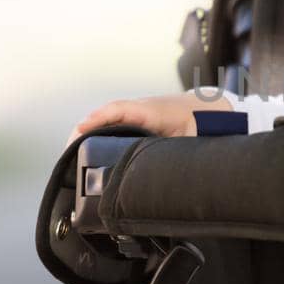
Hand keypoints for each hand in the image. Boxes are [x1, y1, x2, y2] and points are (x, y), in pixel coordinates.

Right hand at [65, 92, 220, 145]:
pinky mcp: (142, 118)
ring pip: (111, 117)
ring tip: (72, 148)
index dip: (98, 119)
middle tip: (68, 147)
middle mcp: (144, 108)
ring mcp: (142, 111)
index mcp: (154, 111)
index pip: (120, 110)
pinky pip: (118, 120)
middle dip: (86, 127)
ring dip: (92, 129)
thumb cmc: (205, 124)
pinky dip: (102, 129)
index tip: (81, 130)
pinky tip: (91, 143)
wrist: (216, 109)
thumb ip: (178, 153)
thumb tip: (166, 175)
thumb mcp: (193, 141)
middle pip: (109, 114)